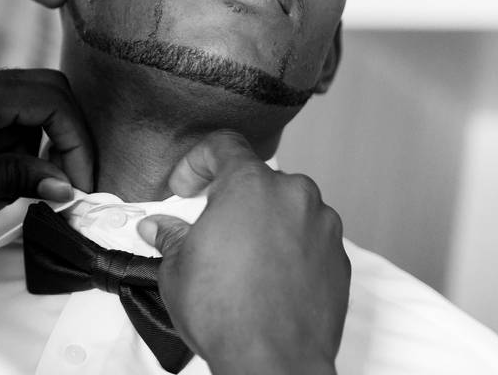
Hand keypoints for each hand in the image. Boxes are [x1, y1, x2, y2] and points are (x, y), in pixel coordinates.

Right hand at [137, 131, 348, 374]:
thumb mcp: (177, 268)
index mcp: (250, 186)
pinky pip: (309, 237)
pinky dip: (289, 247)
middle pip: (257, 179)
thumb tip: (158, 229)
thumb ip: (170, 237)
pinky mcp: (339, 258)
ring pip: (287, 207)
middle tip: (209, 227)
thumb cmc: (227, 314)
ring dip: (263, 222)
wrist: (273, 362)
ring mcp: (322, 226)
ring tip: (240, 257)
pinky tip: (268, 276)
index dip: (196, 161)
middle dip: (231, 198)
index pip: (223, 145)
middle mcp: (293, 196)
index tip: (186, 188)